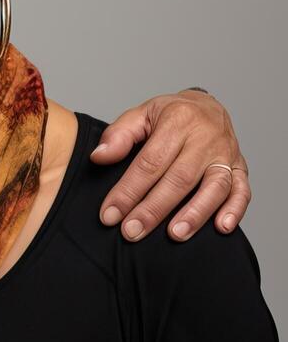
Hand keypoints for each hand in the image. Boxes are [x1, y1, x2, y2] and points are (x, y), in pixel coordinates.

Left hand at [92, 89, 249, 241]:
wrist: (207, 106)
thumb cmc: (169, 115)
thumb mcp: (140, 114)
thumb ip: (118, 134)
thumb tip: (99, 157)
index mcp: (178, 120)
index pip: (150, 162)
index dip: (128, 190)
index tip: (110, 215)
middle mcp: (206, 137)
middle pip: (180, 178)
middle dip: (154, 209)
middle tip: (132, 231)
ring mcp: (227, 153)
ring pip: (214, 186)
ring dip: (195, 213)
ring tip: (174, 235)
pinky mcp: (241, 167)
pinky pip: (242, 190)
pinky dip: (235, 209)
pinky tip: (222, 228)